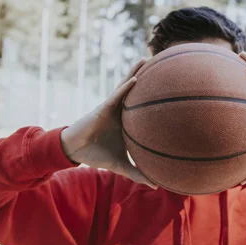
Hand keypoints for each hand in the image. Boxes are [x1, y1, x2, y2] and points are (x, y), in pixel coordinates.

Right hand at [60, 59, 157, 188]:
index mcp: (126, 121)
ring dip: (135, 72)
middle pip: (136, 91)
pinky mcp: (102, 108)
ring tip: (146, 59)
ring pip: (125, 86)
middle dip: (147, 77)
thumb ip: (137, 172)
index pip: (142, 106)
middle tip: (164, 64)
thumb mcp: (120, 164)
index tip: (171, 89)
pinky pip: (116, 96)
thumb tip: (156, 184)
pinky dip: (125, 88)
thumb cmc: (96, 155)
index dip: (153, 96)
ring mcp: (111, 107)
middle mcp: (120, 110)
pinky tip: (135, 79)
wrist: (74, 151)